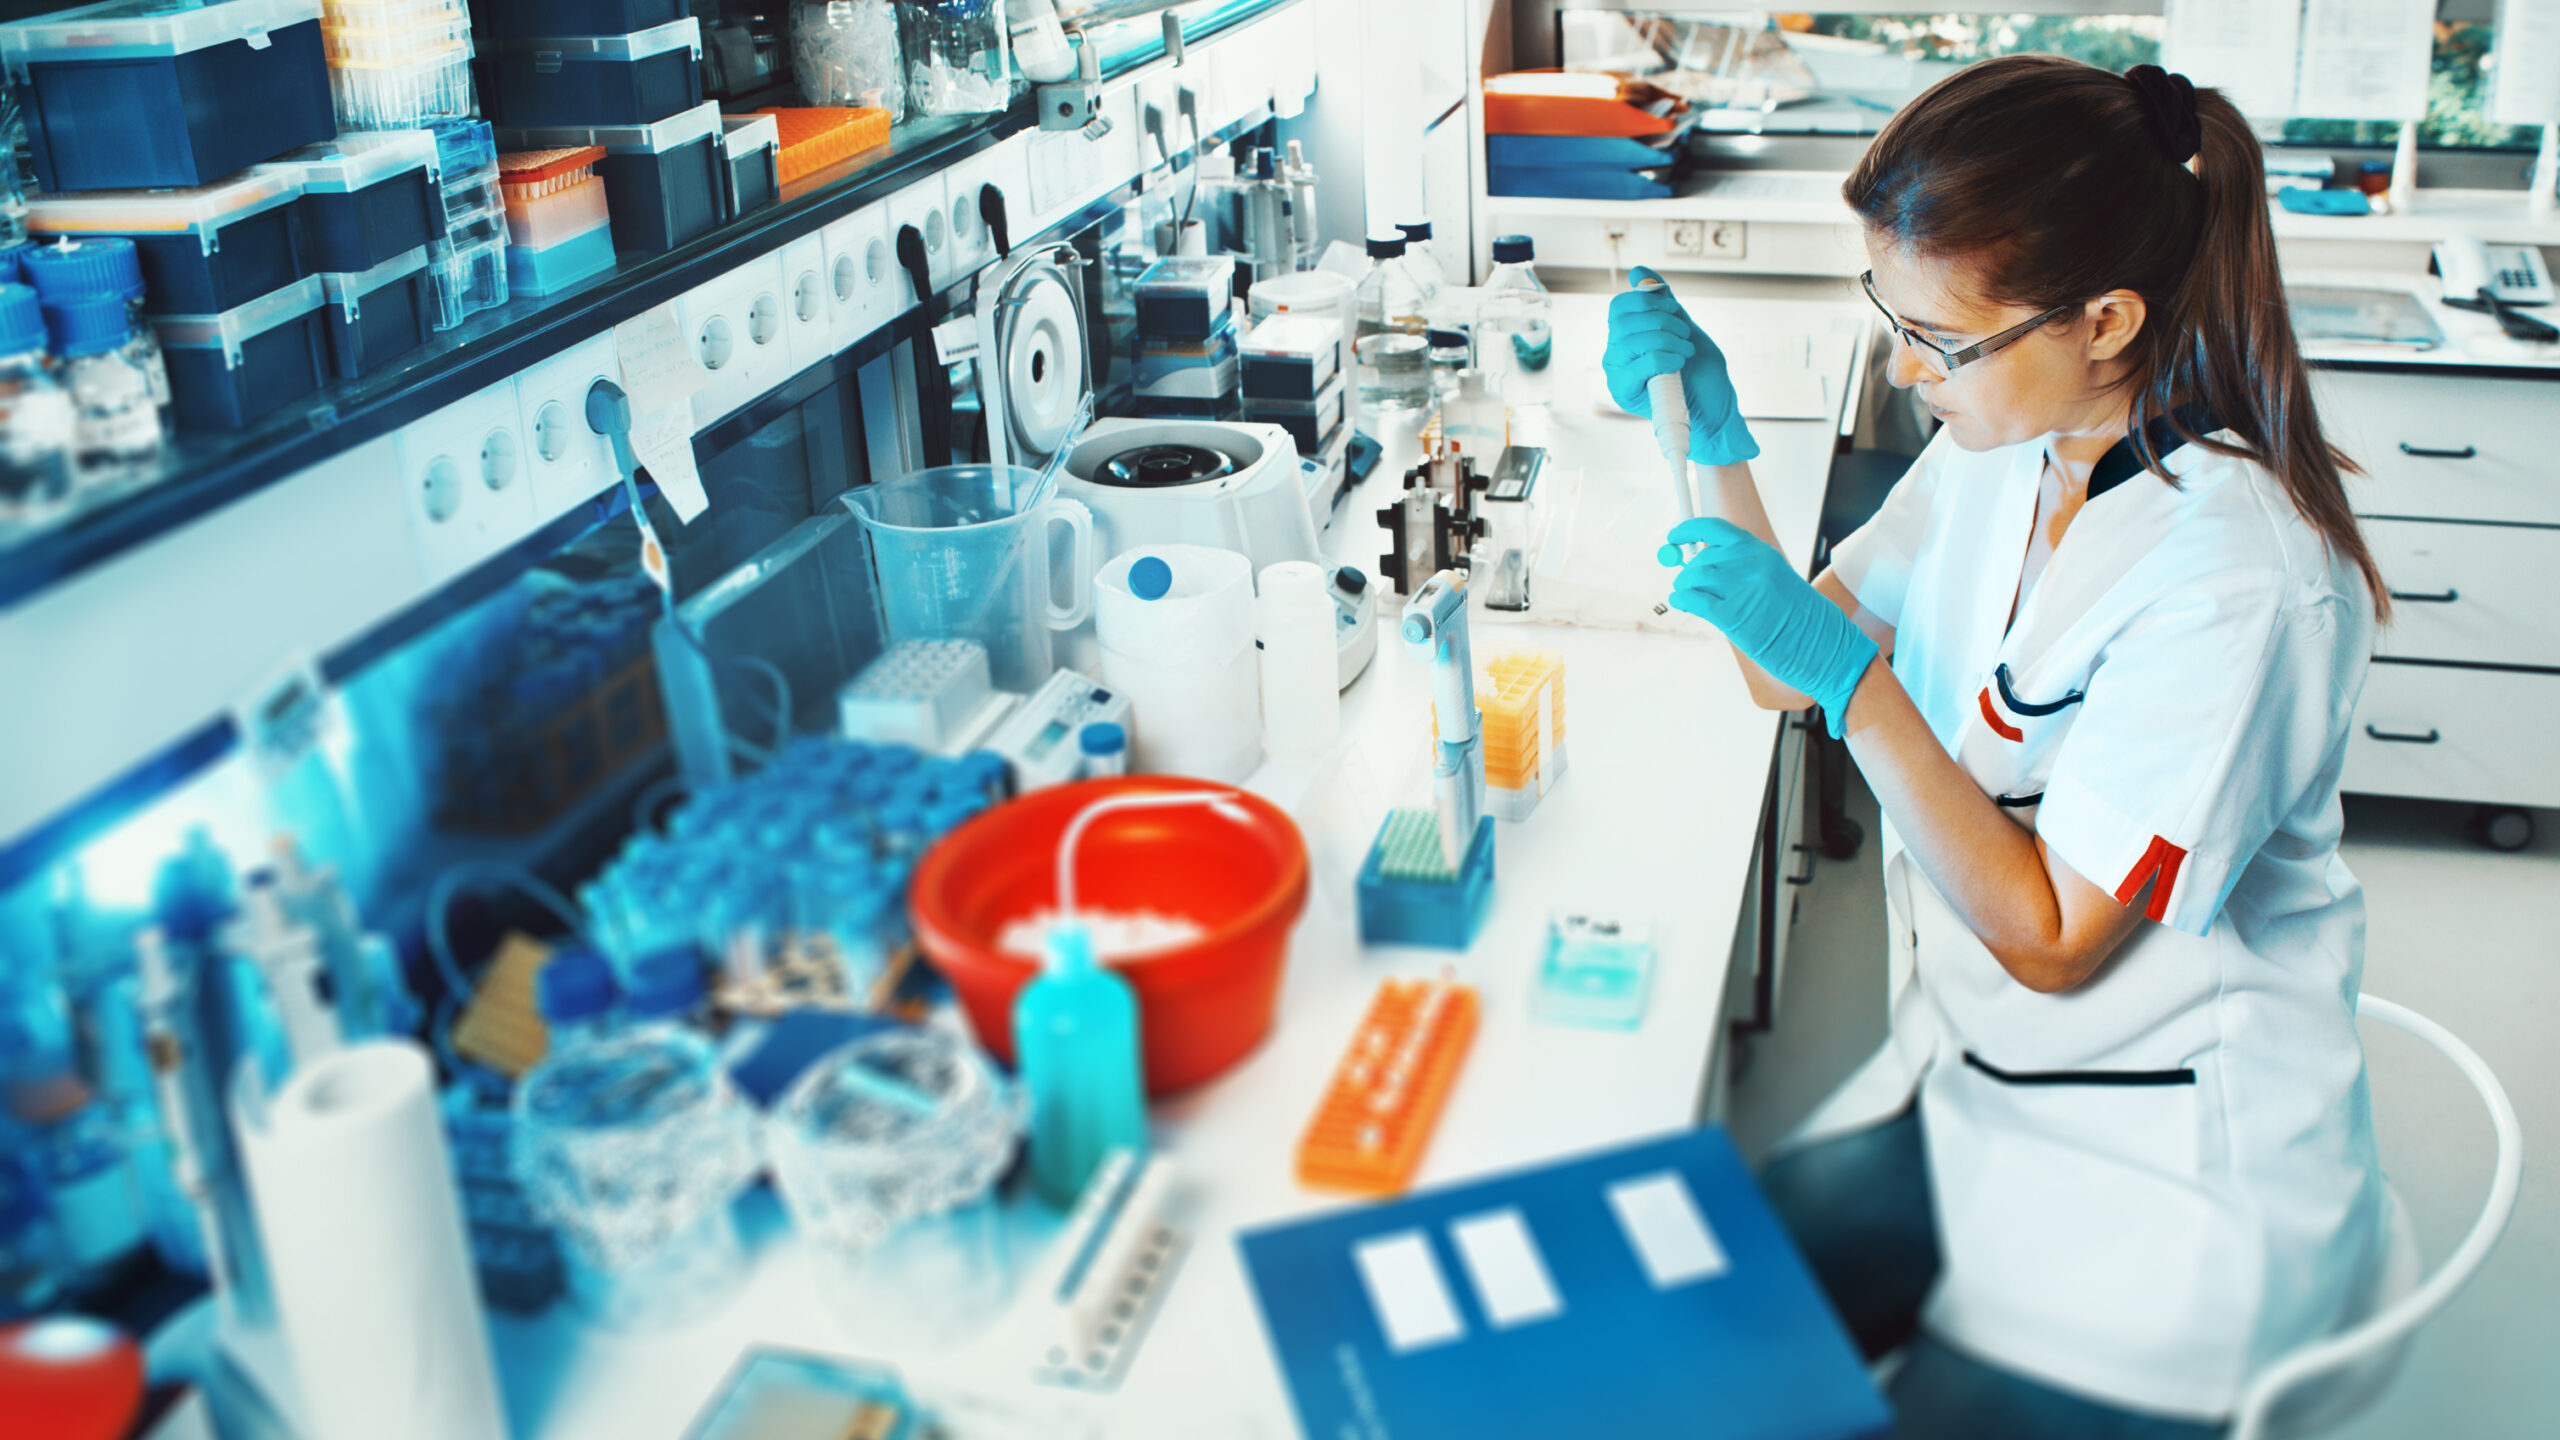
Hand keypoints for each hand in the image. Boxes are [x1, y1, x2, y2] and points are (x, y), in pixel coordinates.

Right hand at [1604, 266, 1759, 465]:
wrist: (1715, 410)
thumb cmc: (1701, 374)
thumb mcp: (1685, 328)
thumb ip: (1663, 302)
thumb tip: (1639, 271)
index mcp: (1626, 336)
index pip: (1619, 307)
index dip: (1645, 300)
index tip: (1674, 308)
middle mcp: (1615, 353)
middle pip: (1623, 320)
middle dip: (1661, 320)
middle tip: (1685, 334)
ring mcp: (1616, 372)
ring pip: (1630, 340)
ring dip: (1667, 339)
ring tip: (1686, 351)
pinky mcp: (1623, 391)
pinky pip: (1639, 363)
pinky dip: (1665, 357)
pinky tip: (1679, 364)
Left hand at [1659, 518, 1876, 733]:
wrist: (1820, 645)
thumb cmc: (1796, 618)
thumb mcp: (1772, 580)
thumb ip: (1739, 569)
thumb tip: (1698, 564)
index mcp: (1761, 552)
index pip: (1715, 530)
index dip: (1689, 530)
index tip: (1673, 536)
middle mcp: (1750, 564)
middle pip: (1700, 559)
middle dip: (1688, 572)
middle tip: (1685, 584)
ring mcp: (1741, 589)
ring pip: (1692, 578)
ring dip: (1684, 587)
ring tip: (1687, 597)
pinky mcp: (1732, 615)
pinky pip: (1692, 600)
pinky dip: (1681, 600)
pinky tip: (1681, 603)